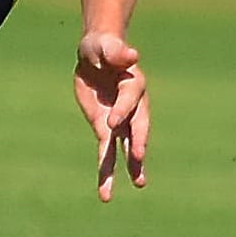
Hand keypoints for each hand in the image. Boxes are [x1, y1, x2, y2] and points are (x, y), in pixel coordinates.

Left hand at [73, 32, 148, 201]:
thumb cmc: (103, 47)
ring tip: (139, 184)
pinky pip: (107, 150)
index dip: (121, 111)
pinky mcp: (104, 127)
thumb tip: (133, 55)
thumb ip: (118, 53)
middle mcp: (131, 106)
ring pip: (125, 146)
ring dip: (130, 165)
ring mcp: (119, 119)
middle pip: (137, 127)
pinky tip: (106, 189)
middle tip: (138, 158)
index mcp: (134, 84)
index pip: (129, 101)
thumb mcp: (106, 47)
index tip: (111, 122)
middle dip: (137, 143)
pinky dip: (107, 169)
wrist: (96, 55)